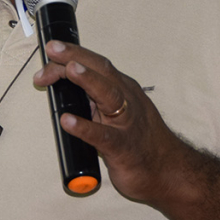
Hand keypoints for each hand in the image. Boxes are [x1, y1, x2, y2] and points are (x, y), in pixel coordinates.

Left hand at [33, 40, 183, 203]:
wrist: (169, 171)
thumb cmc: (139, 141)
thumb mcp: (117, 112)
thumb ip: (93, 100)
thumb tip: (62, 89)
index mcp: (122, 89)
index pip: (96, 64)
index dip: (73, 54)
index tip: (50, 51)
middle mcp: (126, 100)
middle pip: (101, 70)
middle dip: (76, 56)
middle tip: (52, 48)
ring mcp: (126, 123)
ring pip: (108, 95)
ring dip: (88, 80)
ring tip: (69, 70)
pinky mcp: (122, 148)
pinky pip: (102, 136)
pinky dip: (84, 127)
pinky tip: (68, 121)